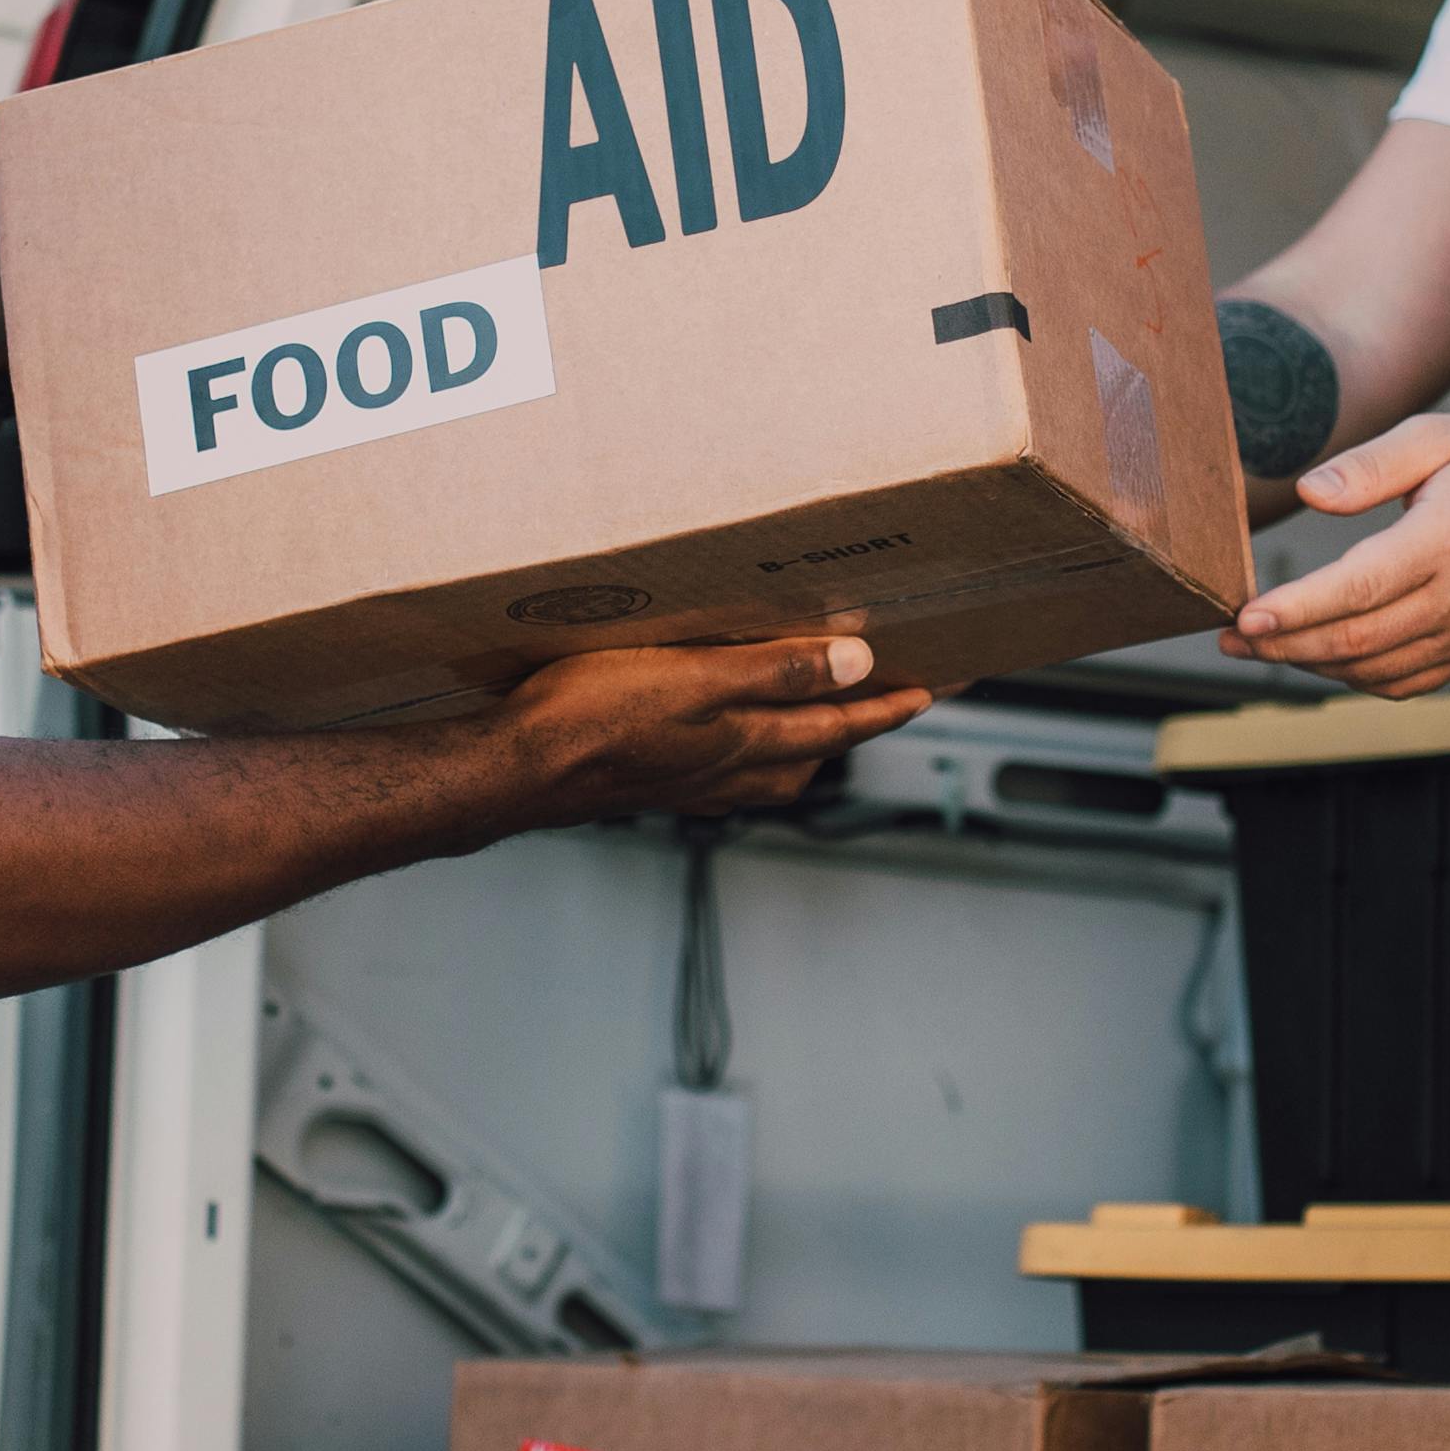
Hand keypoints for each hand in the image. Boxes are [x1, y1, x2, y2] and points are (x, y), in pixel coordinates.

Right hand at [487, 632, 928, 825]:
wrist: (515, 770)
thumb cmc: (594, 719)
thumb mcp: (696, 679)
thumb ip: (776, 672)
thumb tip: (856, 666)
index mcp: (749, 745)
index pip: (842, 724)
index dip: (890, 705)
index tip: (934, 688)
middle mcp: (730, 772)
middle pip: (816, 750)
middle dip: (857, 722)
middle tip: (892, 696)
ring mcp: (693, 783)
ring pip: (774, 763)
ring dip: (808, 737)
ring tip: (824, 711)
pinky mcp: (656, 781)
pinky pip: (729, 765)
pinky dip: (753, 745)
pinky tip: (732, 735)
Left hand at [1222, 411, 1449, 696]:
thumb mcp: (1438, 437)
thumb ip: (1370, 466)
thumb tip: (1309, 494)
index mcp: (1448, 540)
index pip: (1357, 589)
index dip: (1295, 611)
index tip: (1244, 617)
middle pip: (1356, 641)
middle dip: (1283, 646)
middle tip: (1231, 639)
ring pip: (1375, 672)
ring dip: (1311, 665)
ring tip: (1263, 647)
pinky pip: (1405, 683)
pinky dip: (1355, 678)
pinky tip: (1320, 657)